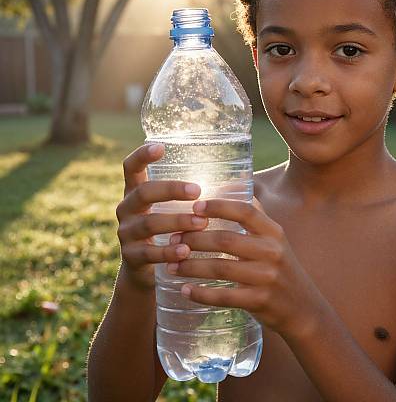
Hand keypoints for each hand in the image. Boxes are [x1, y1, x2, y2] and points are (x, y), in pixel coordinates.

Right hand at [115, 143, 207, 289]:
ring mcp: (127, 233)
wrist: (145, 275)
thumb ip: (191, 197)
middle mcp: (127, 209)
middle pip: (143, 193)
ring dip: (177, 222)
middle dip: (170, 190)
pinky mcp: (132, 258)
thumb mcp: (172, 210)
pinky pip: (149, 253)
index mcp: (136, 192)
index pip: (131, 167)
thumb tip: (242, 182)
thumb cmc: (170, 231)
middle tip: (197, 191)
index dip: (142, 155)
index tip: (161, 147)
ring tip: (201, 223)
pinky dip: (168, 251)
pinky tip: (185, 251)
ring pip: (149, 224)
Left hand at [169, 198, 325, 339]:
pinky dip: (201, 294)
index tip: (195, 207)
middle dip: (194, 239)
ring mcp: (267, 277)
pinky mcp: (259, 301)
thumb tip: (231, 185)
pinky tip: (185, 290)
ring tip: (172, 265)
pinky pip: (224, 296)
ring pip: (221, 269)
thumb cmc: (280, 268)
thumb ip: (255, 217)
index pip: (245, 211)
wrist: (303, 308)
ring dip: (191, 266)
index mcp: (273, 232)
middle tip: (173, 239)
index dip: (219, 206)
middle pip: (226, 240)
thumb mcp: (275, 239)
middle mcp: (272, 251)